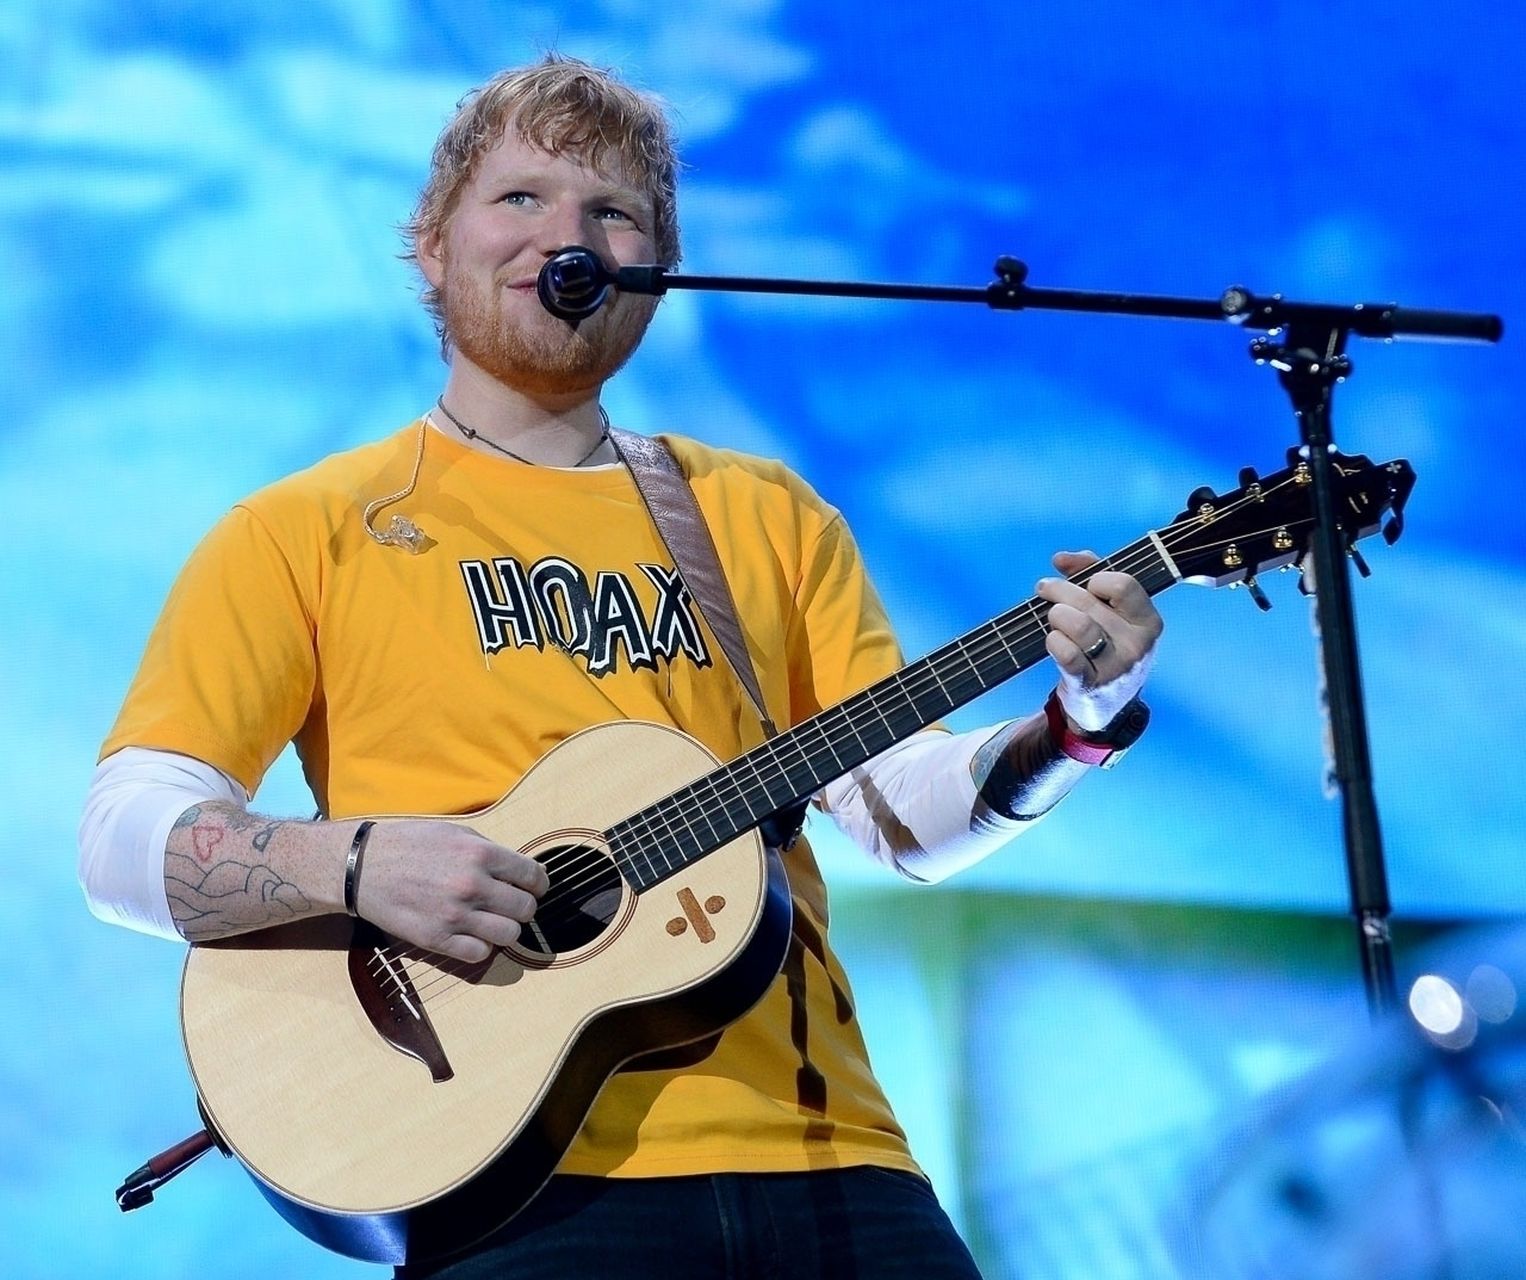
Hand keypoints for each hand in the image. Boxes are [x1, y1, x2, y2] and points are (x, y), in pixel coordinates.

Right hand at [352, 819, 549, 963]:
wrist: (361, 865)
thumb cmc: (408, 844)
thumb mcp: (455, 833)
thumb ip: (489, 852)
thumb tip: (518, 870)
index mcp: (480, 854)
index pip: (534, 877)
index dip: (537, 884)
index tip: (532, 888)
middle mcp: (472, 885)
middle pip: (526, 909)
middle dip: (522, 907)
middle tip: (509, 904)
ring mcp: (455, 915)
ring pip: (509, 935)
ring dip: (504, 929)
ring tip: (490, 920)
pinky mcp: (436, 939)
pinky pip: (480, 954)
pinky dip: (481, 946)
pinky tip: (471, 934)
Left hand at [1037, 550, 1162, 732]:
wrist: (1105, 704)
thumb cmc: (1107, 645)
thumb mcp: (1113, 612)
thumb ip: (1091, 573)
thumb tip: (1062, 558)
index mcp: (1148, 621)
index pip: (1123, 584)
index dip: (1095, 578)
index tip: (1083, 582)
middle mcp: (1137, 644)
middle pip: (1089, 602)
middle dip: (1060, 590)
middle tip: (1045, 588)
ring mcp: (1115, 667)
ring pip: (1078, 624)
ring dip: (1057, 614)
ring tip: (1052, 615)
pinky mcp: (1090, 684)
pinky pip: (1066, 654)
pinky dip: (1053, 641)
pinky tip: (1052, 639)